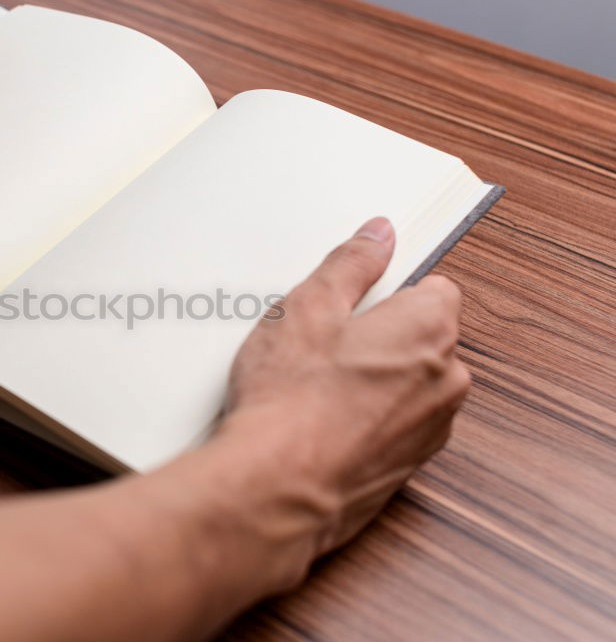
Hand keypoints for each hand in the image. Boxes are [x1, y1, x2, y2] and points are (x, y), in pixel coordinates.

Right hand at [179, 216, 470, 593]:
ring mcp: (430, 429)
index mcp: (430, 328)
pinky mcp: (407, 468)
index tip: (351, 302)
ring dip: (372, 382)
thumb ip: (352, 264)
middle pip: (420, 339)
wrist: (277, 487)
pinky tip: (318, 423)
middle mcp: (446, 380)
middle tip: (320, 345)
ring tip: (313, 388)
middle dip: (378, 337)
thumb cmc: (290, 399)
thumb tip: (379, 234)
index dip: (388, 292)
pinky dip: (365, 422)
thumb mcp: (308, 307)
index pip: (433, 289)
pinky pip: (391, 426)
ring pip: (405, 386)